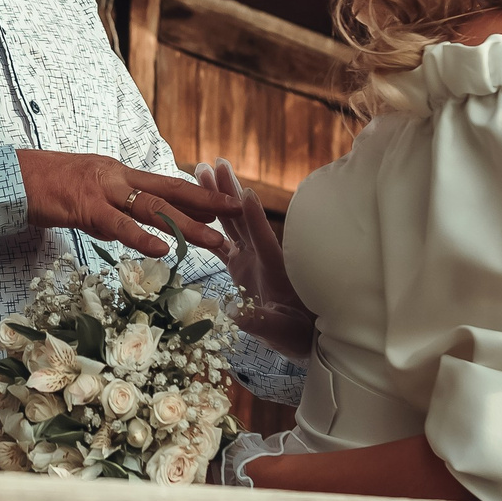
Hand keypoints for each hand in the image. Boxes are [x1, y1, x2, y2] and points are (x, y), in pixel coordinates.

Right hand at [15, 151, 236, 256]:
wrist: (10, 177)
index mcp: (118, 173)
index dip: (198, 193)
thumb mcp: (86, 194)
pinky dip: (142, 237)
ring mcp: (102, 190)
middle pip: (169, 191)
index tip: (226, 202)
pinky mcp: (84, 207)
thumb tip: (137, 228)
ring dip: (187, 226)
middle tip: (236, 216)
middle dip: (205, 204)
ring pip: (153, 208)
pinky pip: (118, 225)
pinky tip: (163, 248)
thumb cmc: (43, 187)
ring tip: (215, 241)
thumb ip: (113, 209)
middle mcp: (116, 177)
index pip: (166, 183)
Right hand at [200, 157, 313, 358]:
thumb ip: (262, 323)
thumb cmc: (299, 334)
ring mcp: (250, 259)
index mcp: (274, 269)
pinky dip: (211, 226)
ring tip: (204, 171)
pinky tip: (197, 209)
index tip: (245, 193)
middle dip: (227, 191)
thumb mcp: (283, 333)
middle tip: (215, 163)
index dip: (254, 217)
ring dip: (217, 198)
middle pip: (241, 219)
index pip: (263, 239)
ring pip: (231, 222)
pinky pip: (223, 241)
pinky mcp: (242, 267)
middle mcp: (261, 257)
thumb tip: (236, 313)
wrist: (304, 336)